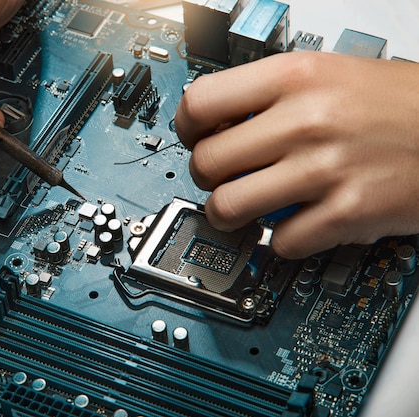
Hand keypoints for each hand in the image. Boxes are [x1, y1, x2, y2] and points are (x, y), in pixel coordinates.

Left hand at [175, 51, 418, 258]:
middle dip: (207, 178)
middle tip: (223, 178)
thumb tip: (216, 125)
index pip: (201, 102)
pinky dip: (281, 240)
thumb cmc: (397, 104)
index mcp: (295, 77)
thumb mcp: (328, 74)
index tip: (194, 137)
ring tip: (244, 209)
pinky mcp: (347, 213)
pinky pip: (281, 242)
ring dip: (228, 215)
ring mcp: (324, 169)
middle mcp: (306, 120)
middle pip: (206, 162)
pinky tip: (296, 224)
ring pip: (228, 207)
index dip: (187, 127)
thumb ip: (269, 96)